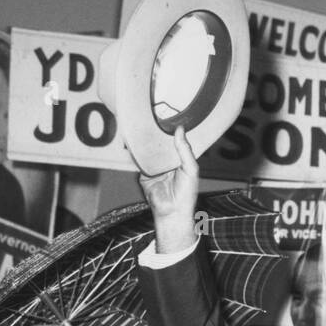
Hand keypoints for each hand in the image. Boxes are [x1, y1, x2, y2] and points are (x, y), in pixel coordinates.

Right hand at [137, 125, 200, 253]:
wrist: (172, 212)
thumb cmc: (186, 194)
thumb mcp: (190, 169)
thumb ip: (185, 150)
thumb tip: (180, 129)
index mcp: (179, 159)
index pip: (175, 140)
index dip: (172, 129)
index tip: (169, 113)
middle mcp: (167, 161)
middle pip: (160, 142)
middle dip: (157, 131)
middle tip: (153, 113)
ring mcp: (155, 166)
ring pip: (149, 149)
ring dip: (146, 139)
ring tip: (143, 121)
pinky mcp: (144, 172)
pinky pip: (139, 159)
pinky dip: (137, 150)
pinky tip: (135, 138)